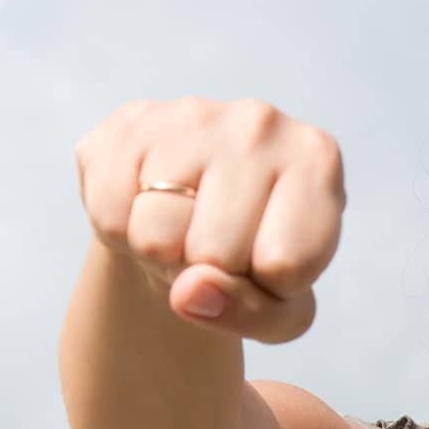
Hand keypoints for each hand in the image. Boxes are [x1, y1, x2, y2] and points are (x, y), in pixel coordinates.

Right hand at [73, 95, 345, 343]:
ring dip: (162, 257)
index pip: (284, 266)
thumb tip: (190, 291)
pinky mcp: (130, 123)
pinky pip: (110, 215)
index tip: (270, 264)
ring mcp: (191, 114)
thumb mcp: (284, 311)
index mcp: (317, 160)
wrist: (200, 218)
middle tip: (218, 250)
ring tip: (185, 231)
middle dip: (209, 273)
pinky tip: (149, 209)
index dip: (270, 288)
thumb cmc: (259, 266)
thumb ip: (255, 314)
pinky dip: (123, 233)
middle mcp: (260, 123)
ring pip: (156, 237)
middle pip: (215, 254)